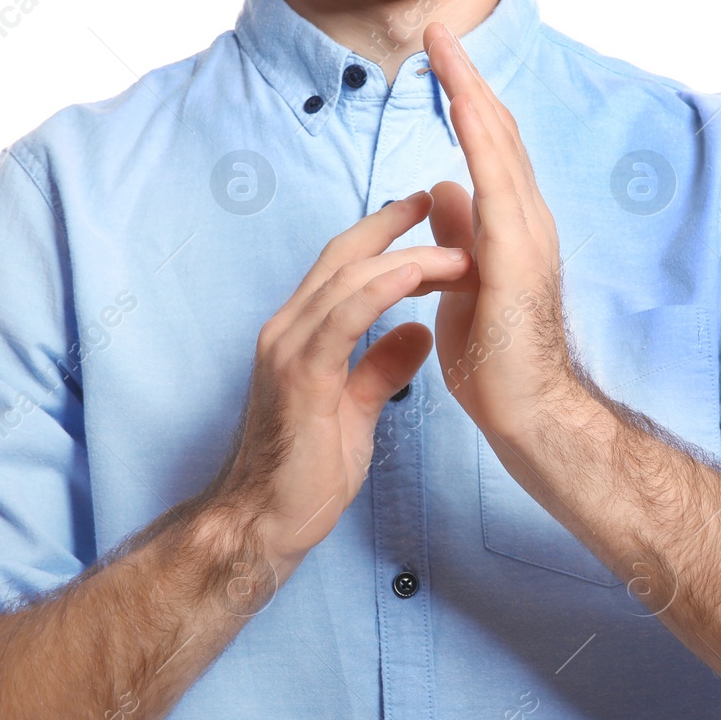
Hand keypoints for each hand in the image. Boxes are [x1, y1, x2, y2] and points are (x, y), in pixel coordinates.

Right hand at [210, 190, 472, 566]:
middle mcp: (288, 331)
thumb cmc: (307, 473)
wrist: (266, 522)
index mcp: (301, 336)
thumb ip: (381, 367)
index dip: (382, 235)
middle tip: (439, 197)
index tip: (425, 211)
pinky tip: (415, 273)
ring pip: (345, 280)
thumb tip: (418, 334)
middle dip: (392, 224)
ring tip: (453, 248)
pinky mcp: (300, 376)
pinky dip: (380, 289)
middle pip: (342, 258)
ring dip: (403, 257)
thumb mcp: (357, 409)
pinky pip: (343, 318)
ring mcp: (288, 350)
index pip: (342, 268)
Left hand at [421, 21, 583, 449]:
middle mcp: (527, 222)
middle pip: (497, 135)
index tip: (439, 62)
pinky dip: (481, 141)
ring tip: (446, 51)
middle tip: (439, 34)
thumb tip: (442, 187)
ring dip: (472, 95)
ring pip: (500, 149)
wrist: (530, 413)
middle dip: (468, 82)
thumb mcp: (465, 281)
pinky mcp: (518, 258)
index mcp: (511, 228)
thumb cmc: (498, 359)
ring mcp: (528, 236)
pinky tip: (464, 107)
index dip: (465, 104)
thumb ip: (460, 233)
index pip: (488, 152)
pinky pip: (498, 186)